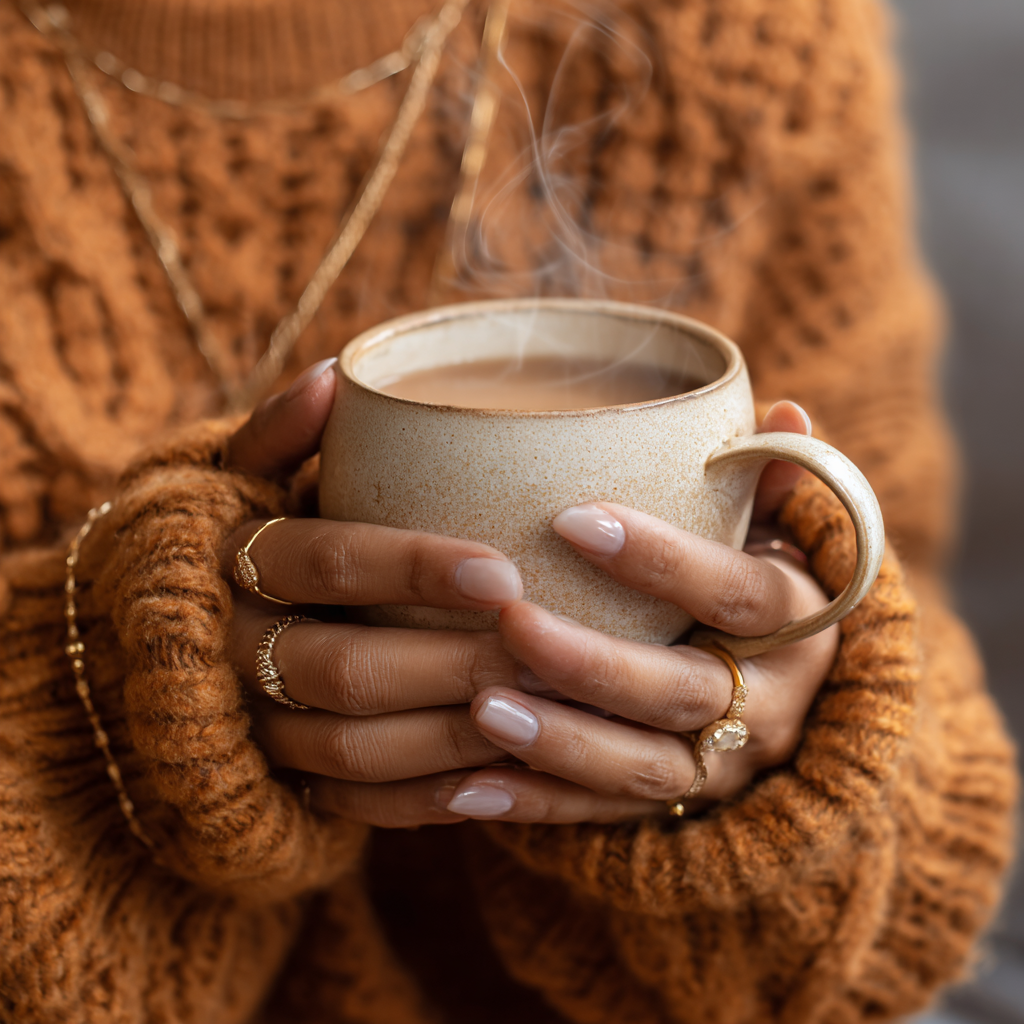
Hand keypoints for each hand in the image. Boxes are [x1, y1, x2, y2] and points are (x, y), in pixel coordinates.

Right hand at [226, 359, 527, 827]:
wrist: (162, 634)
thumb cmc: (238, 533)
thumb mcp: (241, 475)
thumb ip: (282, 431)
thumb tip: (336, 376)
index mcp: (235, 560)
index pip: (326, 562)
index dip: (414, 567)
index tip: (504, 569)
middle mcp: (234, 649)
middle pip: (347, 667)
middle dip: (455, 665)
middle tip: (550, 655)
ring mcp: (252, 725)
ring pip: (355, 748)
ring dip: (457, 737)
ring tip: (546, 714)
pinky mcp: (277, 780)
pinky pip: (351, 807)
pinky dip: (428, 800)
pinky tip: (501, 779)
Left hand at [228, 367, 832, 827]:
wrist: (794, 700)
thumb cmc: (762, 588)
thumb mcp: (783, 536)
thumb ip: (775, 478)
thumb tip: (785, 408)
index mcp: (797, 623)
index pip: (738, 592)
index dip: (662, 560)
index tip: (571, 519)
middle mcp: (769, 702)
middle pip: (683, 692)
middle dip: (594, 663)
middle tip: (510, 620)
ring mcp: (721, 765)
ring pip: (644, 768)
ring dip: (561, 742)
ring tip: (480, 710)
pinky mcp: (673, 805)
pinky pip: (604, 817)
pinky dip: (536, 804)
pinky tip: (466, 789)